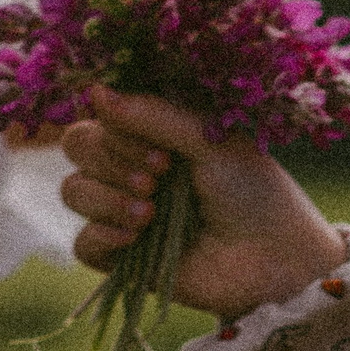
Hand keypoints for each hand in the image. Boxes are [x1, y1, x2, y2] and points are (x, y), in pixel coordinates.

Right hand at [60, 87, 346, 319]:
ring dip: (105, 198)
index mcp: (156, 132)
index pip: (101, 115)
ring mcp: (127, 212)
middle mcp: (136, 166)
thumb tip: (94, 90)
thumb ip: (152, 115)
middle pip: (79, 148)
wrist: (275, 260)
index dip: (117, 131)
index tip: (163, 153)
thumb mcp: (208, 140)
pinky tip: (133, 238)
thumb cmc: (254, 192)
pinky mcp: (124, 258)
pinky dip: (100, 236)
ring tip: (149, 215)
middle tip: (158, 180)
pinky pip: (82, 243)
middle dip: (110, 162)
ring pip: (74, 191)